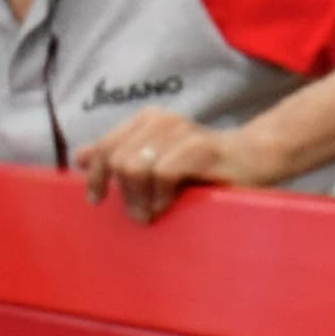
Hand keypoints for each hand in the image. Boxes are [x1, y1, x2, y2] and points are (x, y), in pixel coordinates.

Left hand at [80, 109, 286, 222]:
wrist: (255, 158)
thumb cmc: (205, 166)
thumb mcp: (158, 160)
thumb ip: (121, 154)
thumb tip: (79, 157)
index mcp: (147, 120)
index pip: (104, 146)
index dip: (95, 175)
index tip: (96, 200)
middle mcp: (161, 121)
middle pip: (116, 160)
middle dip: (122, 193)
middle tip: (139, 214)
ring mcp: (180, 132)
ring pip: (134, 167)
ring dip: (140, 198)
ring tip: (153, 212)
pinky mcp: (199, 148)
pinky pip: (162, 174)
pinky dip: (162, 195)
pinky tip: (170, 204)